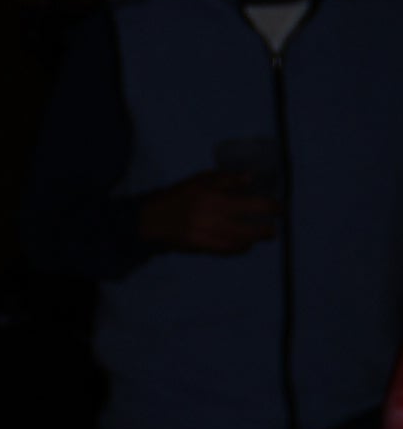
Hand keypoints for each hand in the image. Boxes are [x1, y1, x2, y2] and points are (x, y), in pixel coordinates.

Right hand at [138, 172, 289, 257]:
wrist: (148, 221)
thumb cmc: (175, 197)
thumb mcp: (197, 181)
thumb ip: (224, 179)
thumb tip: (250, 178)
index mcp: (214, 199)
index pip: (253, 205)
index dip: (271, 208)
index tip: (280, 209)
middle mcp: (213, 219)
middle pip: (250, 229)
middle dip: (266, 230)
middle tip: (274, 229)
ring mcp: (208, 236)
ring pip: (240, 242)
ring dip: (255, 240)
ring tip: (263, 237)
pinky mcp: (202, 247)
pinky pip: (227, 251)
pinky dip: (239, 249)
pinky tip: (244, 245)